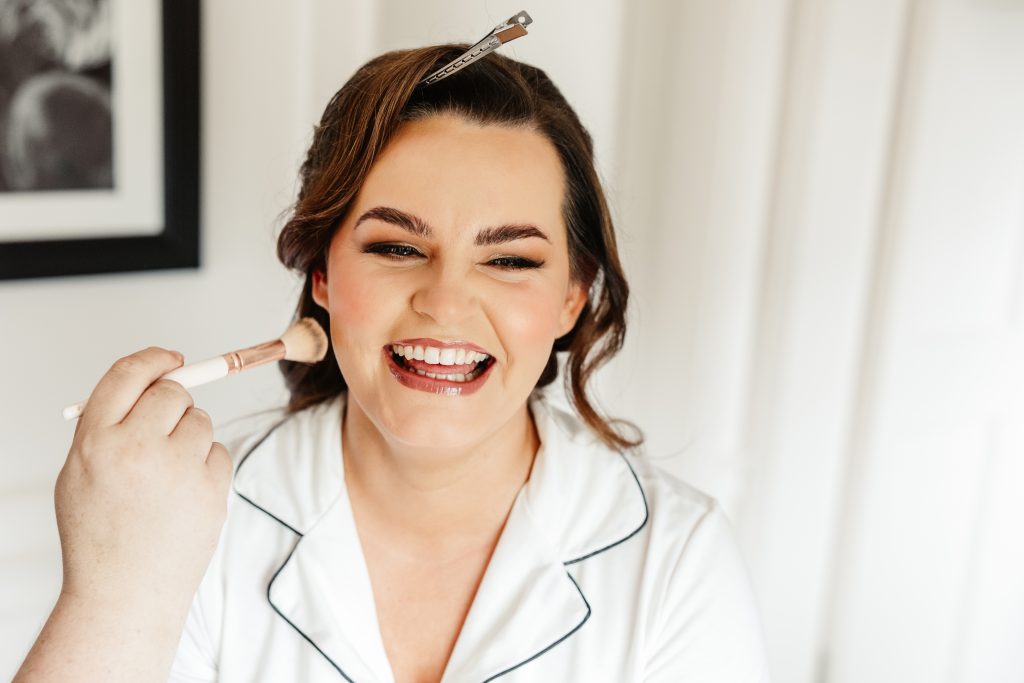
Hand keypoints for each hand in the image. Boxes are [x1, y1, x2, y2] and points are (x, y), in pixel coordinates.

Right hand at [55, 346, 232, 612]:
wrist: (124, 594)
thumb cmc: (100, 535)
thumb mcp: (78, 475)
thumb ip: (107, 426)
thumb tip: (150, 382)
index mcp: (95, 440)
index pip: (128, 374)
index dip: (154, 359)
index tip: (173, 359)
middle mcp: (137, 448)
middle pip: (173, 392)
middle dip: (174, 404)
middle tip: (163, 433)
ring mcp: (178, 468)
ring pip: (201, 421)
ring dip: (191, 437)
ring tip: (168, 478)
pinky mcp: (211, 488)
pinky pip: (219, 452)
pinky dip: (207, 467)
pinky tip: (184, 498)